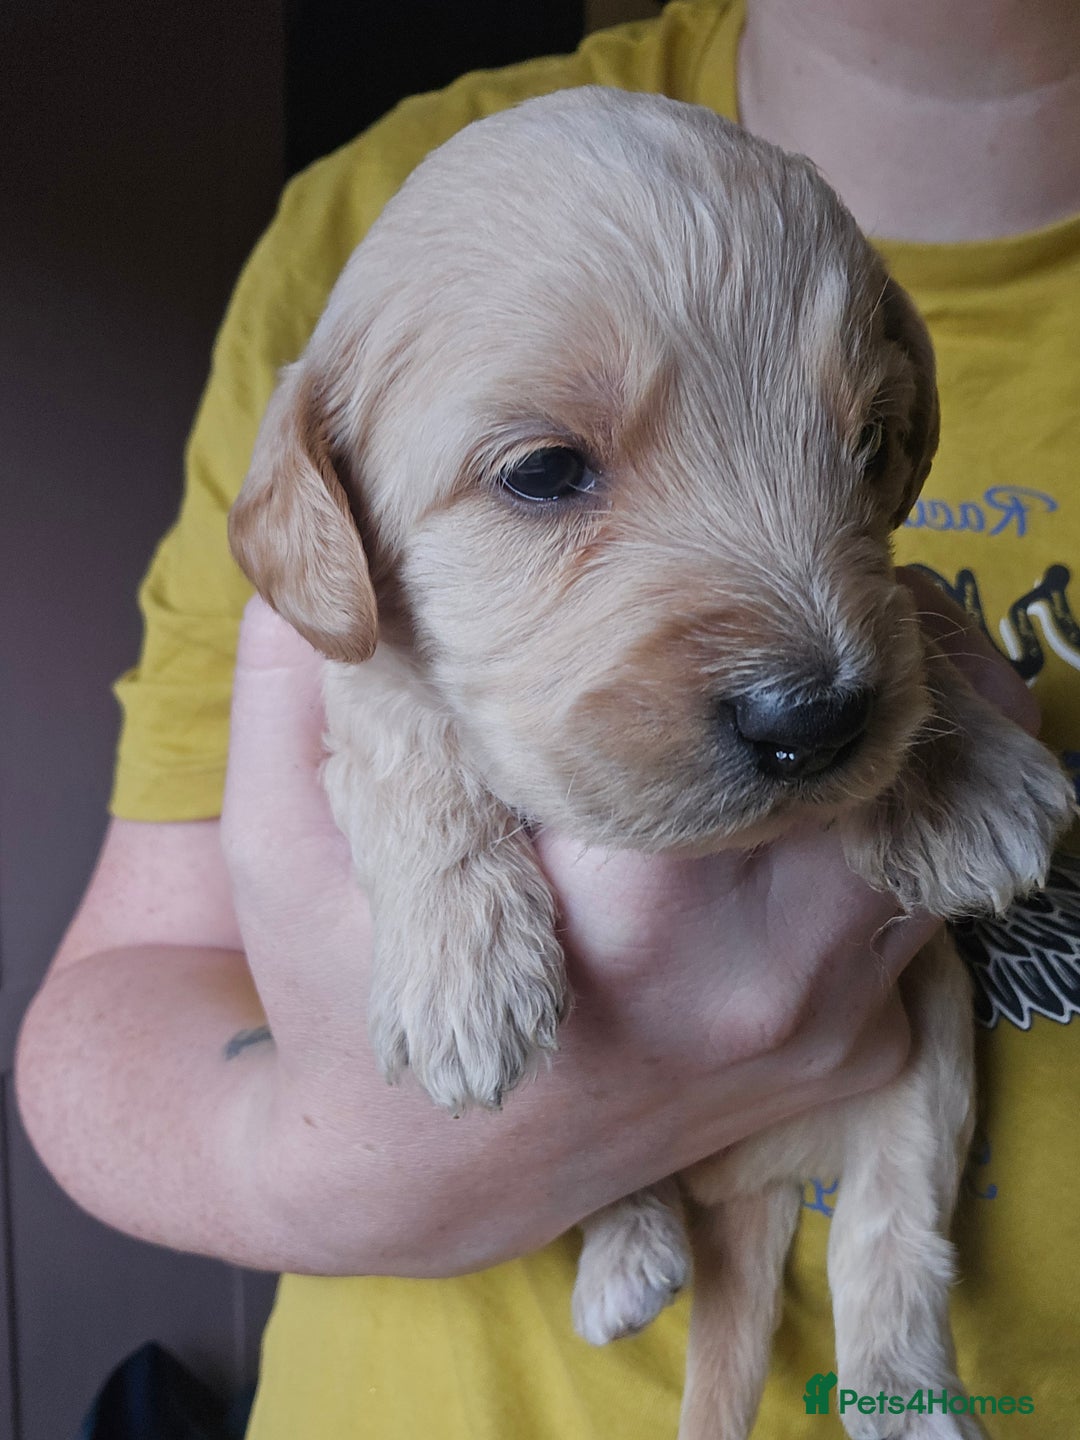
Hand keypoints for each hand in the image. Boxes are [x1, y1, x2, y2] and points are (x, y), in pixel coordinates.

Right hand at [214, 582, 1030, 1273]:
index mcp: (623, 912)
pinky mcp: (855, 1056)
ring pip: (922, 822)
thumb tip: (310, 541)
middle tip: (787, 585)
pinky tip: (809, 785)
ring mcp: (822, 1027)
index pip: (743, 717)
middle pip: (871, 756)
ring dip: (872, 734)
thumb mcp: (281, 839)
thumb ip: (294, 685)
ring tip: (797, 674)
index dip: (734, 612)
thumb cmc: (337, 996)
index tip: (695, 564)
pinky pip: (918, 900)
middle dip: (827, 663)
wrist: (407, 1177)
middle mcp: (754, 978)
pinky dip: (890, 825)